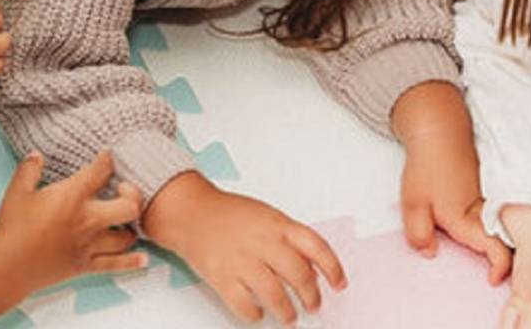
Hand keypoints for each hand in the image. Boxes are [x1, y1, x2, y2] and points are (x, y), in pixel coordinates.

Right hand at [0, 151, 146, 323]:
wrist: (9, 267)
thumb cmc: (13, 228)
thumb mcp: (17, 192)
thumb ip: (29, 169)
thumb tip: (36, 155)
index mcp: (72, 196)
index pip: (102, 171)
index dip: (109, 159)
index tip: (109, 156)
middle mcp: (88, 219)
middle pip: (130, 205)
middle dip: (133, 194)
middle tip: (124, 190)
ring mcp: (90, 244)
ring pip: (128, 236)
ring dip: (131, 226)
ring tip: (126, 219)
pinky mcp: (87, 265)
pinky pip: (117, 264)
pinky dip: (132, 262)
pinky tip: (144, 258)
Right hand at [142, 171, 344, 324]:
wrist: (190, 212)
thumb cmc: (229, 214)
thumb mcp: (267, 216)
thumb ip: (289, 239)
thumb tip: (313, 270)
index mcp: (277, 225)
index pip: (316, 246)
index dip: (333, 268)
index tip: (339, 284)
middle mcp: (262, 242)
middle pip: (298, 275)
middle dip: (311, 297)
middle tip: (313, 306)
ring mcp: (241, 260)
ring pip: (274, 294)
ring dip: (287, 311)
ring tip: (290, 317)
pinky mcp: (221, 276)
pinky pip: (244, 304)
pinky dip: (255, 314)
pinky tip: (258, 314)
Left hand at [392, 83, 510, 281]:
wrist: (438, 129)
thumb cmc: (427, 165)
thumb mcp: (412, 204)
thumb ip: (419, 235)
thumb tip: (429, 254)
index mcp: (468, 220)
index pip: (497, 251)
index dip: (500, 270)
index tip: (492, 280)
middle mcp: (484, 211)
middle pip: (505, 242)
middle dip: (506, 259)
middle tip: (497, 271)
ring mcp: (488, 198)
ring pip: (503, 227)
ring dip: (502, 241)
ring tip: (493, 253)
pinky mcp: (487, 187)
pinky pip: (498, 212)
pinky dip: (498, 223)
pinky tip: (488, 225)